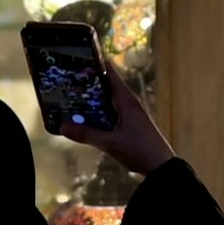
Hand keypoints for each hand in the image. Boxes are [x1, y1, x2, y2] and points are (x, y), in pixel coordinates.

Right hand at [70, 58, 174, 175]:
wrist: (161, 166)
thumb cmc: (139, 150)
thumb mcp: (110, 143)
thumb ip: (87, 134)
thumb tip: (63, 125)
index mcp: (126, 100)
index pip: (109, 73)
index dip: (95, 63)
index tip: (78, 57)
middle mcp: (128, 102)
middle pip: (105, 86)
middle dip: (87, 83)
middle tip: (66, 80)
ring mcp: (130, 113)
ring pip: (107, 100)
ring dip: (91, 99)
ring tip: (70, 97)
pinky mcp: (129, 123)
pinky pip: (110, 112)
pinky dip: (98, 111)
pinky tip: (85, 118)